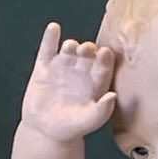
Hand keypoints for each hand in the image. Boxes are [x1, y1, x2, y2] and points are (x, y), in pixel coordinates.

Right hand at [20, 23, 116, 143]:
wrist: (46, 131)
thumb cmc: (72, 127)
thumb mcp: (89, 121)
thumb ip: (102, 110)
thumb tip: (113, 96)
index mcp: (95, 83)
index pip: (103, 68)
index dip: (104, 60)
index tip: (105, 53)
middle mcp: (81, 72)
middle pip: (87, 57)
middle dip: (88, 51)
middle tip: (87, 49)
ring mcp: (63, 68)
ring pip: (69, 52)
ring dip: (71, 46)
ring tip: (71, 46)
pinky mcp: (44, 68)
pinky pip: (47, 50)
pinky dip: (50, 38)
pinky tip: (54, 28)